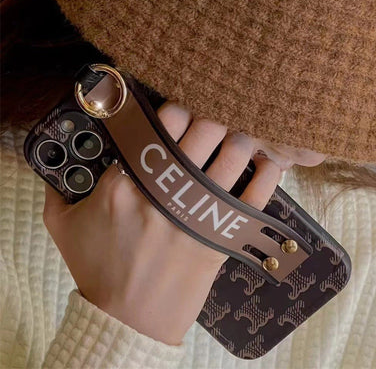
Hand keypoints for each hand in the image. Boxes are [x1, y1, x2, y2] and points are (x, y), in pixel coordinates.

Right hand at [42, 100, 281, 345]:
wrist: (128, 318)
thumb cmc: (98, 269)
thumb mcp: (62, 225)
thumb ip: (58, 185)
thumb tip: (59, 160)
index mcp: (126, 180)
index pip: (162, 123)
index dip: (178, 108)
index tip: (184, 110)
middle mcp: (166, 189)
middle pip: (204, 130)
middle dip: (213, 116)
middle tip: (215, 120)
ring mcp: (199, 212)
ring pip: (233, 154)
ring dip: (241, 138)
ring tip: (239, 138)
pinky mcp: (222, 234)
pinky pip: (256, 195)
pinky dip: (267, 174)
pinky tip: (267, 164)